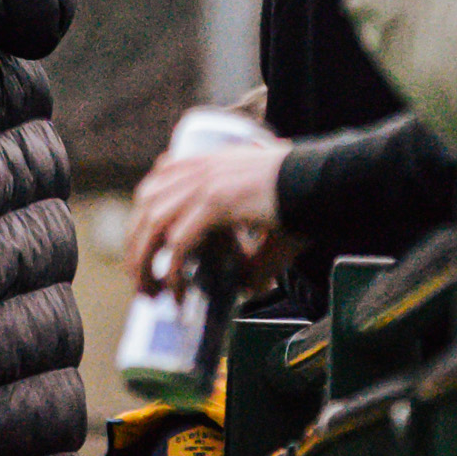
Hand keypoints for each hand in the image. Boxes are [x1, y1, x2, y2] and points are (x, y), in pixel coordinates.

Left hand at [125, 141, 288, 295]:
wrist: (321, 182)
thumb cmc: (300, 199)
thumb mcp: (262, 216)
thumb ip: (252, 248)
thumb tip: (248, 285)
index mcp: (207, 161)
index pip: (155, 184)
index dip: (141, 219)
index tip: (140, 249)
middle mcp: (199, 168)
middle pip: (146, 207)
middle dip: (135, 249)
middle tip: (140, 283)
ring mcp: (205, 182)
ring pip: (153, 226)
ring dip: (144, 264)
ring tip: (150, 294)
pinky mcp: (216, 203)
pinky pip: (179, 242)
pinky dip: (173, 271)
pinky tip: (177, 292)